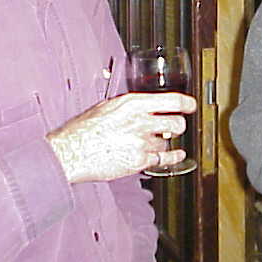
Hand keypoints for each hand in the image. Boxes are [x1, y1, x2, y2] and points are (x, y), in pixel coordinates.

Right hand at [48, 92, 196, 182]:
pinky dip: (172, 158)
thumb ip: (130, 106)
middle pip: (177, 123)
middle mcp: (141, 122)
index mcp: (133, 104)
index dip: (187, 103)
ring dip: (163, 143)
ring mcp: (141, 143)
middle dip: (178, 126)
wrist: (70, 152)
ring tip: (152, 142)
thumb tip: (146, 106)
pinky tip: (176, 155)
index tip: (191, 105)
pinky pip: (164, 160)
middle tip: (175, 126)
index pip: (172, 100)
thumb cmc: (84, 129)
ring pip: (167, 143)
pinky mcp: (139, 162)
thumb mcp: (108, 107)